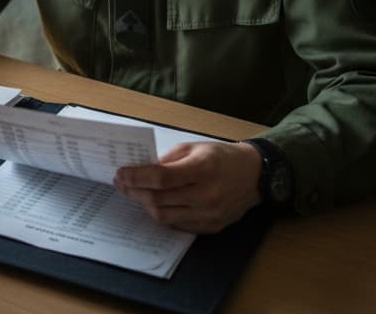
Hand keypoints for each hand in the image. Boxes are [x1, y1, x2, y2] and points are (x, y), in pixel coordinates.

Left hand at [112, 141, 262, 233]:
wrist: (255, 176)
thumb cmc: (222, 157)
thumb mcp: (194, 148)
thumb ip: (167, 160)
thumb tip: (140, 170)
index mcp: (203, 169)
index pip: (161, 178)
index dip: (136, 177)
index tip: (120, 174)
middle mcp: (207, 195)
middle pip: (159, 199)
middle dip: (135, 191)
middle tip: (122, 184)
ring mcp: (209, 214)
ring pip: (164, 216)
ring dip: (146, 204)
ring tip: (138, 193)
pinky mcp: (211, 227)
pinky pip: (178, 225)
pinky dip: (164, 214)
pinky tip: (158, 203)